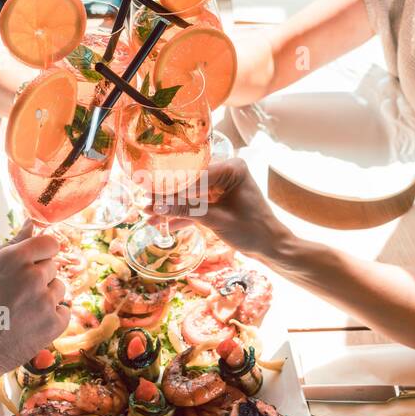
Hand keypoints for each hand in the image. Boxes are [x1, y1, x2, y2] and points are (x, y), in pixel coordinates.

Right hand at [0, 223, 69, 415]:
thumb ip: (10, 243)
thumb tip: (31, 224)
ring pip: (60, 289)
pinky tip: (29, 324)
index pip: (50, 243)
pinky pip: (64, 312)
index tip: (32, 264)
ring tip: (21, 311)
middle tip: (16, 295)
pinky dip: (51, 318)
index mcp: (15, 258)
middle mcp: (34, 276)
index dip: (41, 253)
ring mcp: (46, 301)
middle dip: (39, 277)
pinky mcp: (54, 325)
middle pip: (53, 267)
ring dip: (46, 297)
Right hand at [152, 158, 289, 258]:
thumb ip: (186, 211)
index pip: (194, 175)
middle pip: (189, 183)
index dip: (170, 187)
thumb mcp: (216, 220)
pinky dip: (182, 215)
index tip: (148, 194)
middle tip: (143, 202)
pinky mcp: (219, 200)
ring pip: (191, 195)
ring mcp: (222, 186)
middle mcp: (227, 172)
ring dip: (171, 207)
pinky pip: (197, 205)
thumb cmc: (252, 230)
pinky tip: (162, 223)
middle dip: (167, 197)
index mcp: (232, 168)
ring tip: (147, 214)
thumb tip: (157, 207)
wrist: (271, 247)